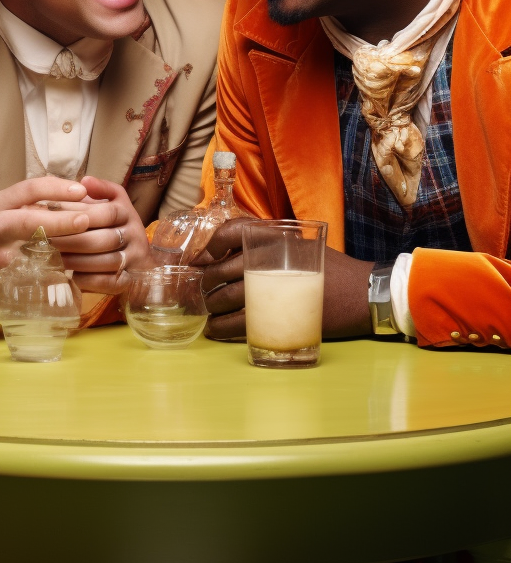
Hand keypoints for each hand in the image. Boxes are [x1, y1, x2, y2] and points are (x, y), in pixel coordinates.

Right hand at [0, 176, 92, 309]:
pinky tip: (75, 269)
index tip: (82, 191)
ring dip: (61, 248)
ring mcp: (0, 255)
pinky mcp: (7, 278)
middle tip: (85, 220)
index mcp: (0, 203)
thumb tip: (85, 193)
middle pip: (29, 221)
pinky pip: (34, 274)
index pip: (30, 189)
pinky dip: (55, 271)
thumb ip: (44, 200)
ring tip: (84, 248)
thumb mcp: (18, 208)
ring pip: (31, 251)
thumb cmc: (11, 229)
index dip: (58, 189)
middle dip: (60, 221)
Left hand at [54, 176, 152, 294]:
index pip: (105, 213)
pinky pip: (111, 282)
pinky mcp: (130, 281)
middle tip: (45, 243)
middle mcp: (134, 235)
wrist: (142, 260)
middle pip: (103, 239)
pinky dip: (90, 280)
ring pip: (106, 262)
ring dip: (77, 262)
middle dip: (72, 242)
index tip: (52, 218)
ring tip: (53, 260)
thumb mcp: (115, 202)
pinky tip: (72, 276)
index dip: (79, 216)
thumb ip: (101, 189)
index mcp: (126, 213)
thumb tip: (85, 181)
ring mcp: (134, 259)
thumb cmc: (118, 227)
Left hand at [199, 220, 373, 341]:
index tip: (200, 260)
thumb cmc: (333, 271)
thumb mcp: (303, 247)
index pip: (230, 231)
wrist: (363, 293)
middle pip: (221, 270)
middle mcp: (268, 256)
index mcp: (276, 236)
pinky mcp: (275, 314)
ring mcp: (270, 286)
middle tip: (204, 294)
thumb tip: (234, 257)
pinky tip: (216, 331)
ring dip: (211, 309)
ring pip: (225, 298)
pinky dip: (222, 328)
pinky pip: (238, 323)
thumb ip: (273, 247)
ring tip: (210, 317)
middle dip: (206, 284)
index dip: (209, 246)